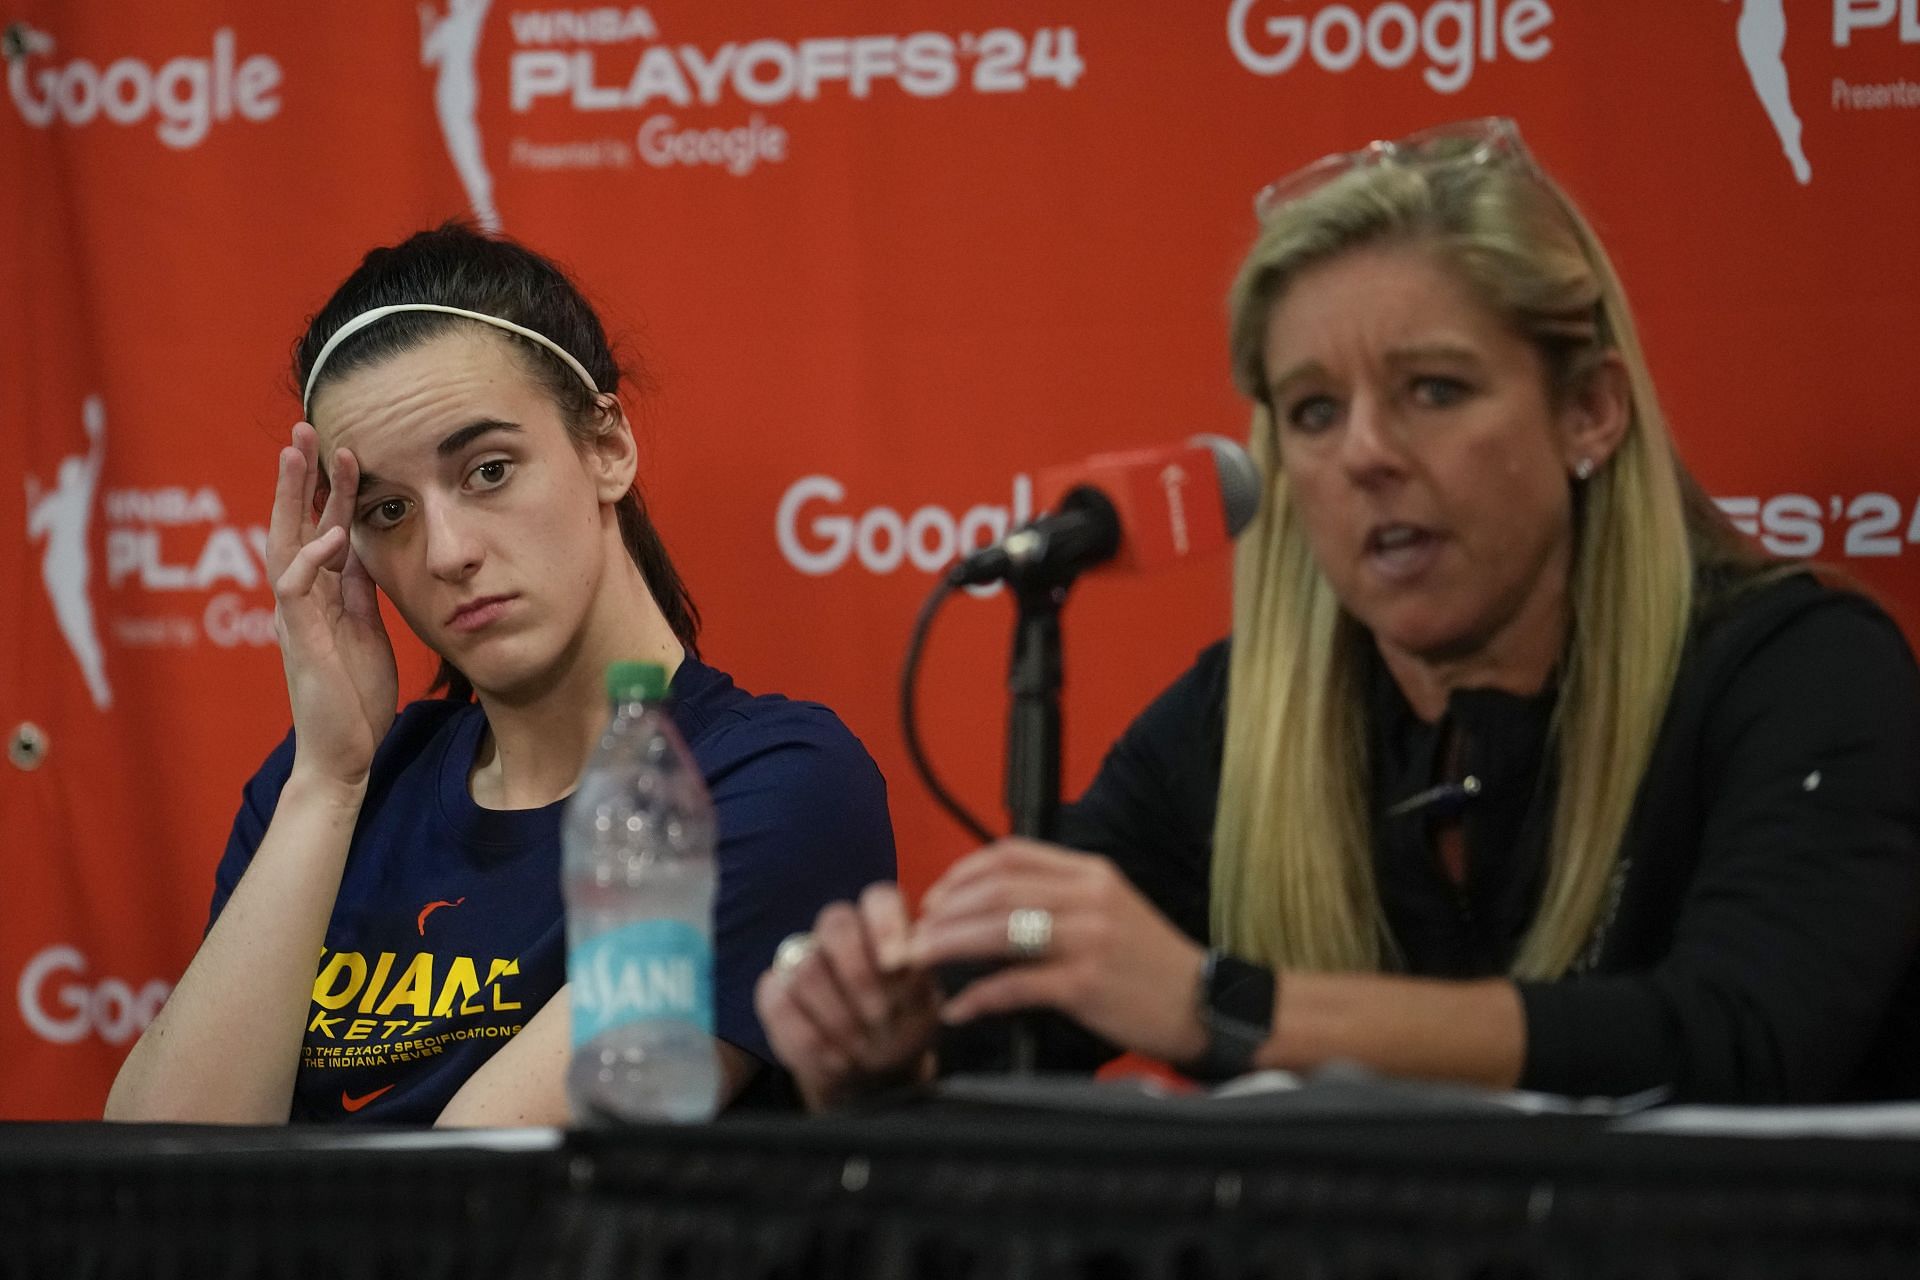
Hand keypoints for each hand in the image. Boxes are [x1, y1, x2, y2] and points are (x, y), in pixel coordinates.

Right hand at [266, 422, 396, 789]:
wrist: (347, 755)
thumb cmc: (356, 698)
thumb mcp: (367, 631)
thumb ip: (360, 592)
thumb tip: (366, 550)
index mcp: (321, 596)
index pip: (320, 528)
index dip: (330, 490)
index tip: (344, 448)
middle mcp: (300, 600)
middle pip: (291, 524)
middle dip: (298, 477)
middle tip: (302, 429)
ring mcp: (296, 619)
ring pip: (283, 544)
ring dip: (292, 500)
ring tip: (301, 456)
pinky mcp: (300, 642)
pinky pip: (296, 591)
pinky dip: (310, 559)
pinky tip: (329, 535)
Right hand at [754, 884, 939, 1110]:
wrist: (870, 1072)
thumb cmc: (901, 1029)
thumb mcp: (922, 1011)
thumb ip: (915, 984)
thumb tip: (903, 960)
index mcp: (883, 927)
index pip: (879, 899)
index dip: (885, 923)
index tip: (896, 963)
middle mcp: (842, 935)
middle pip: (836, 924)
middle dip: (858, 975)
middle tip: (881, 1015)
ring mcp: (803, 961)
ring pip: (807, 970)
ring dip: (839, 1017)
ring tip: (863, 1046)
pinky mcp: (775, 991)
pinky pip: (778, 1003)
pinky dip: (811, 1039)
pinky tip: (836, 1059)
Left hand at [910, 840, 1208, 1065]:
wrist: (1207, 1004)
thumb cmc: (1151, 964)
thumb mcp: (1111, 909)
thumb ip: (1059, 898)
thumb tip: (991, 906)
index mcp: (1091, 872)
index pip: (1011, 854)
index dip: (962, 873)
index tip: (935, 898)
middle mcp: (1089, 896)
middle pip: (996, 888)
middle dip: (945, 911)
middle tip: (914, 934)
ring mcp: (1089, 938)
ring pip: (998, 929)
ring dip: (949, 945)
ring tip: (920, 962)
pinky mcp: (1087, 983)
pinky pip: (1015, 984)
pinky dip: (979, 997)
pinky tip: (959, 1008)